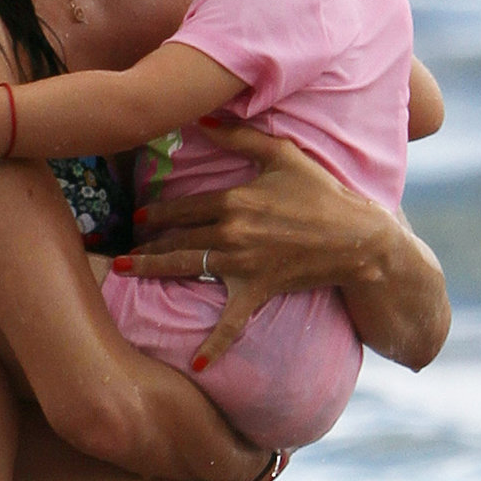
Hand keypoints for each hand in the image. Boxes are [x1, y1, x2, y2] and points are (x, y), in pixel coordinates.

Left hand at [112, 121, 449, 370]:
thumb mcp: (283, 155)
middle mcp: (231, 232)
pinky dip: (215, 345)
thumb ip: (241, 134)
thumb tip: (204, 115)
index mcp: (232, 199)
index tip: (137, 218)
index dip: (156, 213)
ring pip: (186, 266)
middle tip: (123, 249)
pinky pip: (231, 322)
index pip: (182, 206)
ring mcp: (242, 264)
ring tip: (124, 272)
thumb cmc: (322, 193)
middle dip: (146, 243)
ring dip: (152, 269)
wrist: (357, 238)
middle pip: (176, 237)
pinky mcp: (258, 290)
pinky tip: (197, 365)